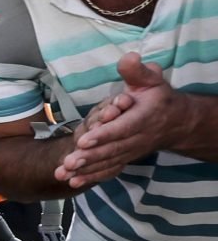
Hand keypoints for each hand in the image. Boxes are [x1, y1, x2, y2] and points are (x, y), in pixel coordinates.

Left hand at [56, 53, 183, 188]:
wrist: (177, 122)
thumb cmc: (158, 97)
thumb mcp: (151, 79)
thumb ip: (137, 71)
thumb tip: (128, 57)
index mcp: (144, 116)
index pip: (123, 127)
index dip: (104, 134)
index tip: (84, 140)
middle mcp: (139, 137)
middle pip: (112, 149)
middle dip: (89, 156)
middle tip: (68, 162)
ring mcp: (132, 150)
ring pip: (108, 162)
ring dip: (86, 169)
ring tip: (64, 174)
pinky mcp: (126, 158)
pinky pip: (109, 169)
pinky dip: (92, 177)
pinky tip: (74, 182)